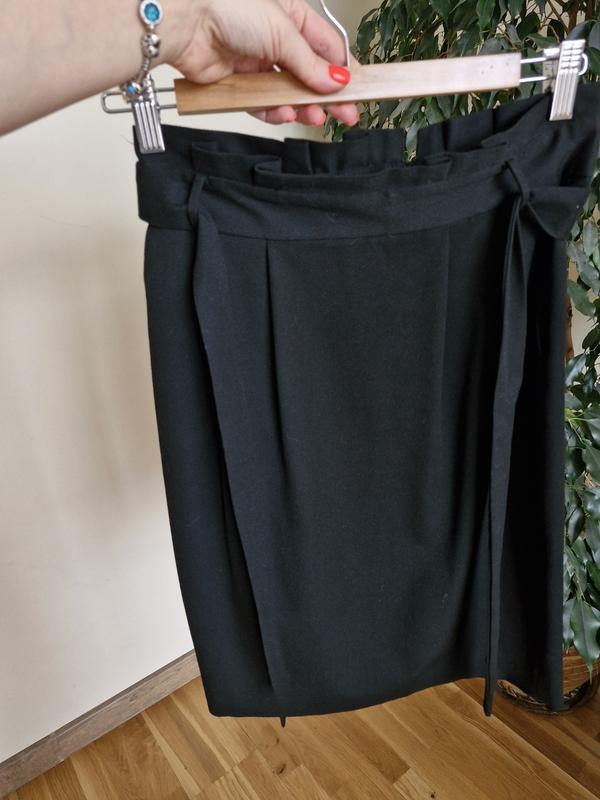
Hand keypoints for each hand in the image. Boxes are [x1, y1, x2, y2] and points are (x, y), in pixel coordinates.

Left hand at [168, 0, 360, 127]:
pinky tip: (283, 113)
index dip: (342, 71)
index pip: (326, 47)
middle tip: (345, 116)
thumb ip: (311, 63)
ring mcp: (256, 62)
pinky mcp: (238, 83)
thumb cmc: (228, 7)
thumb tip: (337, 82)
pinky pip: (262, 104)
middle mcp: (274, 39)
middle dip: (327, 96)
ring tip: (313, 117)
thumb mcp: (283, 33)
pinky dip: (274, 111)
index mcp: (291, 16)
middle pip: (309, 74)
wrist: (185, 23)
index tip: (357, 91)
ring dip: (301, 107)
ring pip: (287, 93)